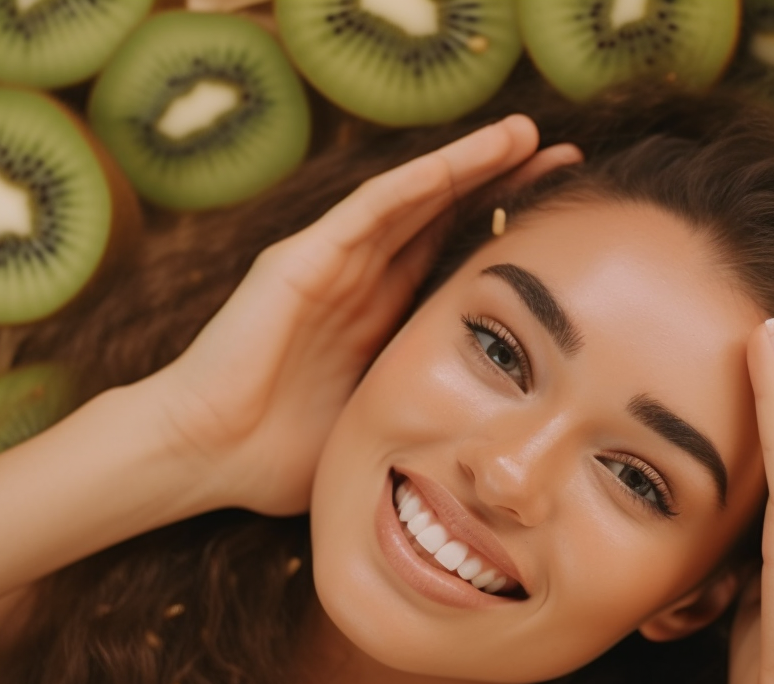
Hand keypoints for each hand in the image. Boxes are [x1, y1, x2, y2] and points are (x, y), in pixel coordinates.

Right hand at [139, 116, 582, 515]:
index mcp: (379, 314)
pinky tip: (458, 164)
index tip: (566, 216)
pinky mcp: (300, 261)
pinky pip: (364, 213)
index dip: (504, 226)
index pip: (452, 253)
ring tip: (523, 135)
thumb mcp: (378, 428)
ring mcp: (330, 263)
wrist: (206, 458)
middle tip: (568, 156)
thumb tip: (490, 452)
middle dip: (500, 181)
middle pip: (441, 213)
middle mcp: (359, 277)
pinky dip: (412, 185)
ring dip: (466, 164)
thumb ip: (424, 419)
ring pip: (410, 199)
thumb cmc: (279, 457)